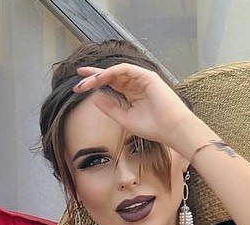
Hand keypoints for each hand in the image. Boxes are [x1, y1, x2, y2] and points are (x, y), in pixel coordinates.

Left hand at [73, 64, 205, 152]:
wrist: (171, 129)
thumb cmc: (153, 127)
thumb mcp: (124, 118)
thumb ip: (110, 108)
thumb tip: (95, 98)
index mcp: (131, 94)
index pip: (110, 84)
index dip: (95, 82)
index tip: (79, 85)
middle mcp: (135, 84)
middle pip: (111, 75)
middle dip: (93, 76)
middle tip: (78, 76)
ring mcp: (141, 79)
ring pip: (116, 71)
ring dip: (100, 75)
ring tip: (86, 82)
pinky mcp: (147, 76)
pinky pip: (125, 69)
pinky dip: (112, 72)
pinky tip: (101, 78)